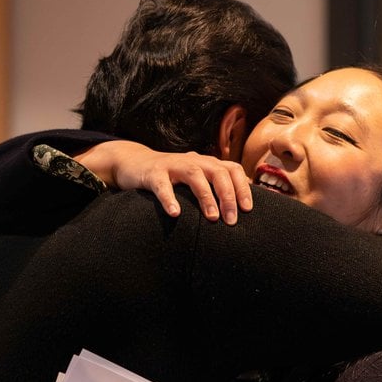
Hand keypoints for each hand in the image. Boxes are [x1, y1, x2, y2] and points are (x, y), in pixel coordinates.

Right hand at [73, 141, 252, 223]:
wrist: (134, 163)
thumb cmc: (171, 178)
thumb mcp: (196, 179)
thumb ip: (214, 188)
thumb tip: (239, 209)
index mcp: (207, 163)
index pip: (232, 169)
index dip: (243, 188)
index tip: (247, 209)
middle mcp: (193, 161)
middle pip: (218, 172)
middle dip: (228, 196)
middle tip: (231, 220)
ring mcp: (172, 164)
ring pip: (194, 175)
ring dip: (206, 196)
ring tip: (212, 218)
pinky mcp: (153, 173)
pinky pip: (162, 185)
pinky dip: (169, 199)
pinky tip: (175, 214)